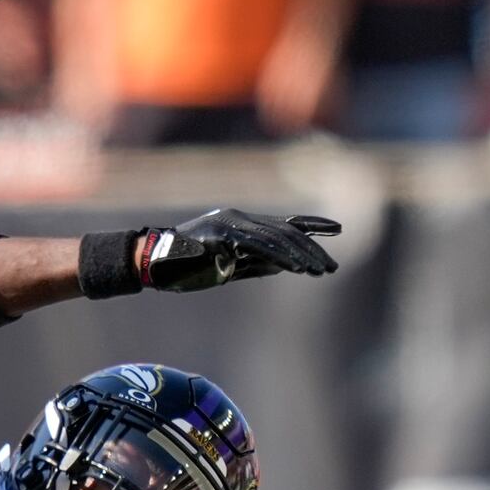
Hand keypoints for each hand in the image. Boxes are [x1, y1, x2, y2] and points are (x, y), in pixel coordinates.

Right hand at [140, 211, 340, 293]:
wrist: (153, 264)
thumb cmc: (185, 268)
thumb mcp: (227, 268)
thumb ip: (255, 264)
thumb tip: (283, 266)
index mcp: (241, 225)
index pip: (284, 223)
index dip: (312, 225)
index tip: (337, 230)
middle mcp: (239, 218)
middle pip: (286, 231)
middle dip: (312, 249)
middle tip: (332, 268)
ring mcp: (230, 224)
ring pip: (277, 238)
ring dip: (302, 256)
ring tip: (321, 271)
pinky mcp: (222, 235)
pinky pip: (259, 246)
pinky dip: (281, 257)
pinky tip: (297, 268)